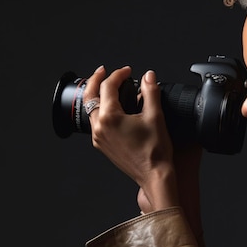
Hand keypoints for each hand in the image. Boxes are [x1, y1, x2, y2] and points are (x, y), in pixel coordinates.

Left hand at [83, 65, 178, 210]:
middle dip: (97, 80)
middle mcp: (99, 128)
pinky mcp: (102, 145)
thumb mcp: (155, 116)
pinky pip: (95, 122)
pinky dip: (100, 110)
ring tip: (105, 87)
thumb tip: (149, 76)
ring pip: (90, 110)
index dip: (118, 74)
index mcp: (109, 118)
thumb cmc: (155, 152)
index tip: (128, 71)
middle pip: (90, 96)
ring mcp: (99, 138)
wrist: (154, 175)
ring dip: (96, 95)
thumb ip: (151, 92)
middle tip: (103, 71)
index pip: (108, 87)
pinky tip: (110, 108)